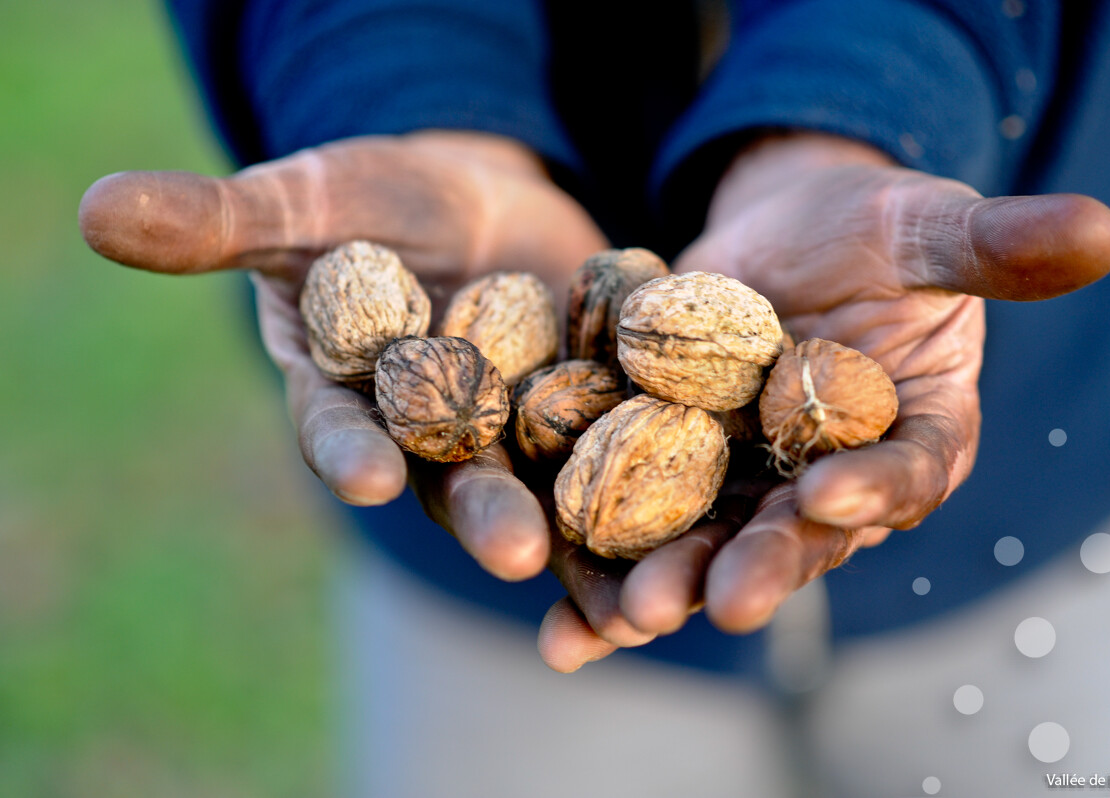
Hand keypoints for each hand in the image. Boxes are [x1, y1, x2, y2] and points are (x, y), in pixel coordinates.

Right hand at [79, 131, 608, 580]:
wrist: (477, 198)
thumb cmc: (376, 196)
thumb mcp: (307, 196)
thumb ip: (222, 218)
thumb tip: (96, 210)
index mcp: (352, 394)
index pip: (341, 426)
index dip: (351, 449)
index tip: (371, 473)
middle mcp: (430, 434)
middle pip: (453, 479)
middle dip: (481, 513)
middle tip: (512, 551)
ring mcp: (513, 431)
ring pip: (542, 489)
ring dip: (576, 534)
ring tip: (616, 579)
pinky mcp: (585, 414)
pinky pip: (618, 453)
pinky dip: (648, 489)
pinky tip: (689, 523)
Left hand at [536, 132, 1109, 671]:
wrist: (775, 232)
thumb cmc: (865, 227)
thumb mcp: (921, 224)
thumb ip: (991, 243)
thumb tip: (1100, 231)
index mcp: (915, 431)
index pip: (910, 468)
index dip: (879, 486)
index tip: (832, 493)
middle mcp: (835, 475)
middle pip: (804, 531)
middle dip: (762, 566)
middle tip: (719, 604)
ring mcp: (752, 478)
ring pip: (717, 541)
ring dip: (675, 582)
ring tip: (631, 618)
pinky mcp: (677, 465)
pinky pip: (643, 520)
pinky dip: (607, 566)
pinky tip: (563, 620)